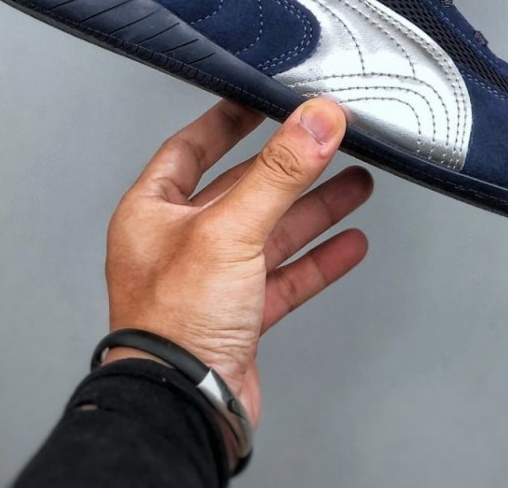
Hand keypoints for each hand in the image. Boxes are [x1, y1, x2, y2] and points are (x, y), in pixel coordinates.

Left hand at [104, 97, 372, 434]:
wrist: (183, 408)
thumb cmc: (172, 326)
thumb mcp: (230, 230)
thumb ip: (279, 173)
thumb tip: (315, 121)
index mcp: (153, 212)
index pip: (190, 147)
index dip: (226, 120)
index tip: (258, 98)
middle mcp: (179, 242)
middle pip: (242, 188)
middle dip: (289, 166)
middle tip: (325, 140)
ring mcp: (211, 279)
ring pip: (270, 231)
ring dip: (313, 209)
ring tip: (355, 183)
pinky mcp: (239, 315)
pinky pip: (285, 275)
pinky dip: (318, 258)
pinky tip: (348, 243)